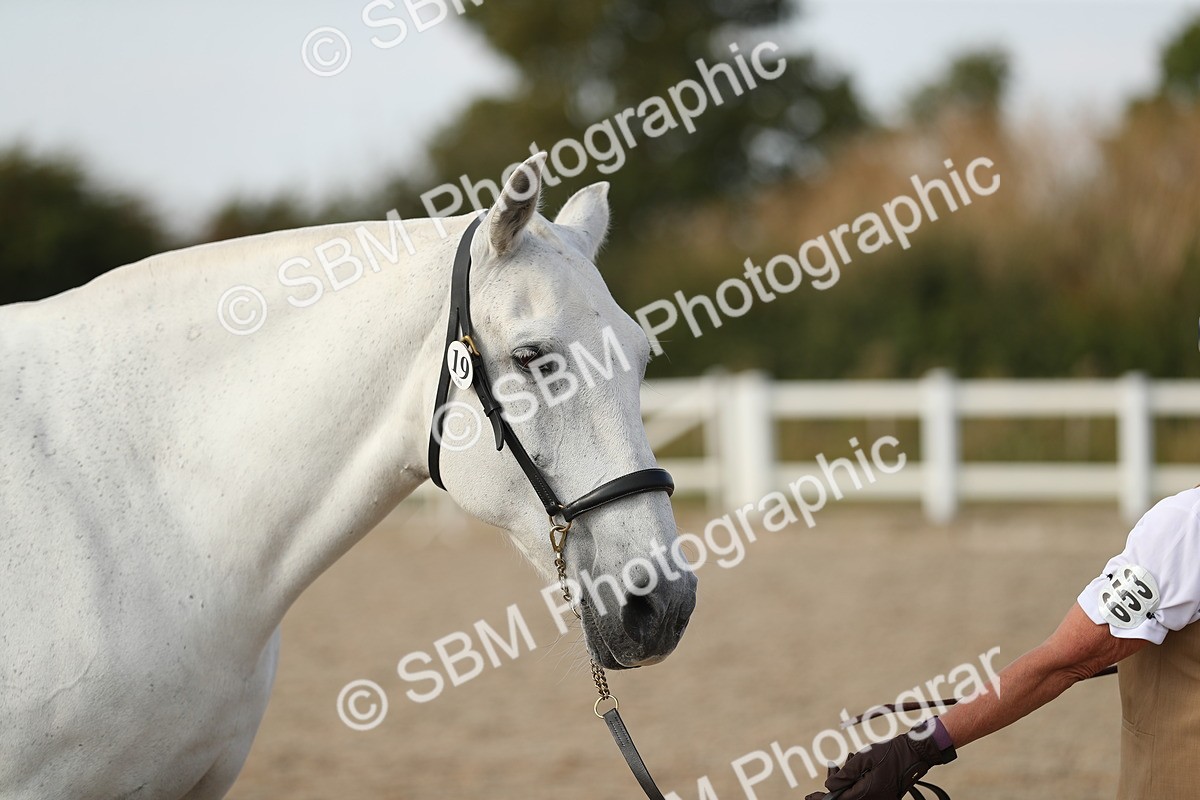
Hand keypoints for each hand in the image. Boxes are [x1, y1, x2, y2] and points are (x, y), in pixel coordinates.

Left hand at [806, 719, 955, 799]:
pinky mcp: (885, 794)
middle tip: (832, 764)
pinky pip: (865, 791)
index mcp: (868, 794)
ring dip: (847, 779)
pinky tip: (856, 763)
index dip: (823, 798)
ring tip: (850, 758)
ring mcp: (881, 798)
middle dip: (836, 782)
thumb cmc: (891, 753)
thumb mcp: (863, 759)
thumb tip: (830, 786)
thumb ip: (845, 774)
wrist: (916, 752)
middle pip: (846, 797)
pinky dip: (857, 780)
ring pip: (855, 793)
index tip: (809, 797)